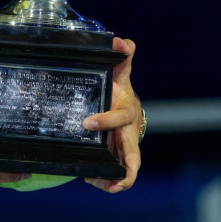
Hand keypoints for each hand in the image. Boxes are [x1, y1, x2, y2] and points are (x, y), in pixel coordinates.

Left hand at [83, 37, 141, 193]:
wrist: (126, 104)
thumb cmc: (120, 89)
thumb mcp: (121, 73)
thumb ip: (122, 56)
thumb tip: (119, 40)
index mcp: (127, 112)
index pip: (120, 118)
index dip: (107, 121)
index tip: (87, 122)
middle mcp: (128, 133)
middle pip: (132, 156)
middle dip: (124, 170)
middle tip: (107, 180)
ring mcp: (123, 146)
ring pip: (124, 169)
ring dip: (111, 179)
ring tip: (94, 181)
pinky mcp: (116, 155)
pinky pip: (114, 171)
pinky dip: (105, 179)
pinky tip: (92, 179)